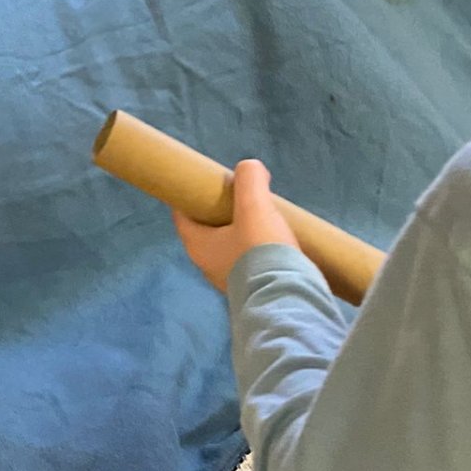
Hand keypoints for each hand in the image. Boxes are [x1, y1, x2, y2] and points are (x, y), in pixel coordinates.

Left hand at [172, 160, 298, 293]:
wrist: (289, 302)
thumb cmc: (261, 251)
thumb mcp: (254, 205)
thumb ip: (249, 178)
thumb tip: (250, 168)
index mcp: (198, 246)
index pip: (182, 214)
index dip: (190, 195)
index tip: (205, 182)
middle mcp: (207, 266)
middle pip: (207, 230)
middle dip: (221, 212)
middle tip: (239, 196)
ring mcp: (229, 281)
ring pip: (229, 246)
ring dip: (241, 231)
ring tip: (262, 216)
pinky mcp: (252, 290)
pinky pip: (248, 262)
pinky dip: (256, 250)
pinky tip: (275, 242)